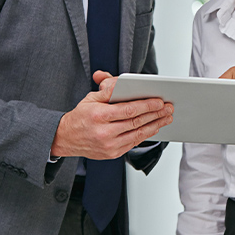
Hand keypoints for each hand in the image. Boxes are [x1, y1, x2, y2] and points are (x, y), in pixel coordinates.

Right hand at [50, 71, 173, 159]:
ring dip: (155, 125)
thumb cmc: (80, 116)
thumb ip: (107, 90)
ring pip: (138, 134)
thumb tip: (121, 81)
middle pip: (136, 122)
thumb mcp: (90, 99)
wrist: (65, 138)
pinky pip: (133, 143)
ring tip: (166, 118)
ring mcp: (108, 145)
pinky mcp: (112, 153)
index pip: (128, 110)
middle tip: (168, 108)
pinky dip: (145, 134)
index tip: (159, 101)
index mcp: (99, 115)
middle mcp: (104, 132)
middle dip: (156, 115)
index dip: (147, 106)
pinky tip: (154, 127)